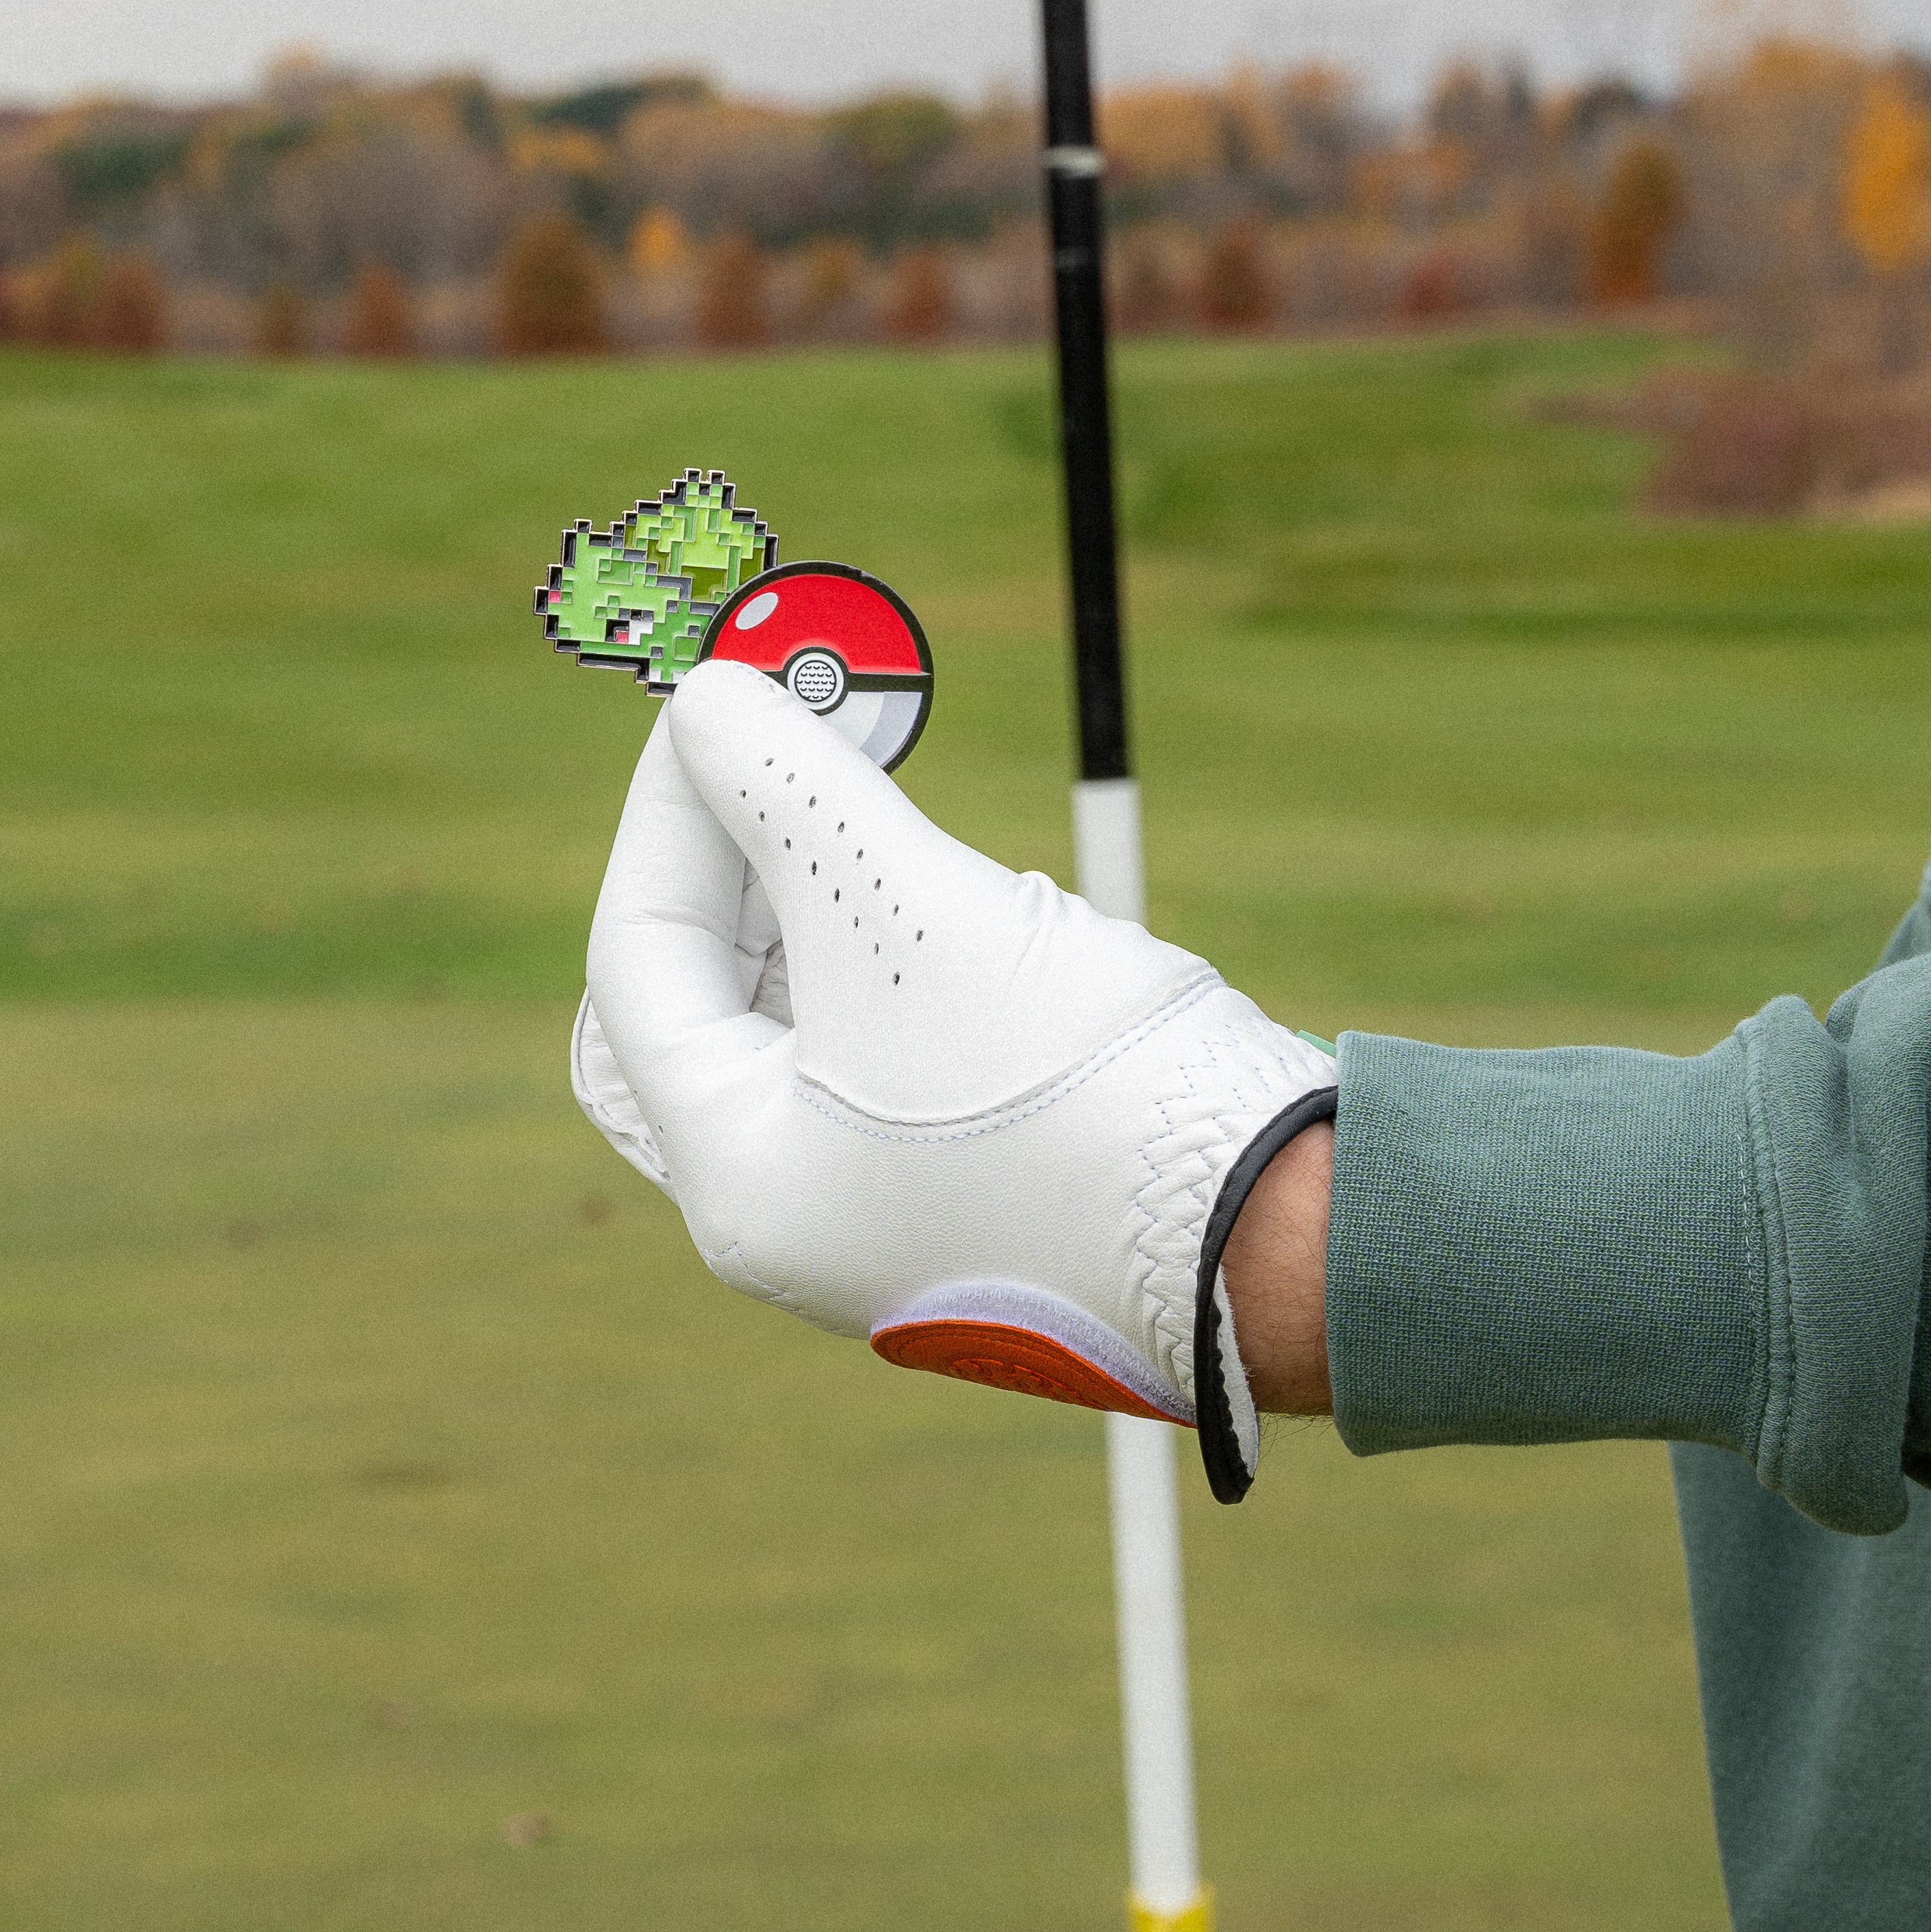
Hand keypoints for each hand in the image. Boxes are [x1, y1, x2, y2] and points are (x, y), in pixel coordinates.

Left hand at [573, 660, 1332, 1480]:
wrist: (1289, 1233)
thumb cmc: (1084, 1092)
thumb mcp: (911, 906)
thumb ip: (789, 789)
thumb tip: (705, 698)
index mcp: (738, 1183)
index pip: (641, 958)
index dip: (672, 808)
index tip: (720, 700)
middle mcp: (792, 1218)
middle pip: (702, 997)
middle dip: (737, 859)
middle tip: (781, 750)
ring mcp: (882, 1215)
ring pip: (799, 1019)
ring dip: (825, 898)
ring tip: (876, 804)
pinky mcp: (971, 1193)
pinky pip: (886, 1052)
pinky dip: (897, 955)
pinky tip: (960, 897)